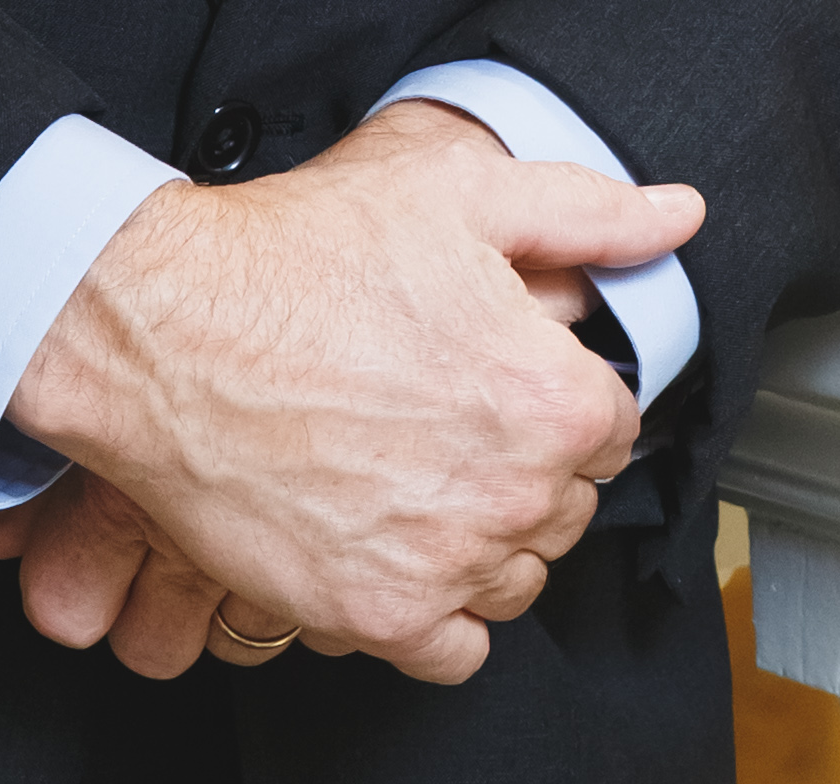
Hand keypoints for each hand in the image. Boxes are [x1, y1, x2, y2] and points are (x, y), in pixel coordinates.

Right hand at [0, 102, 700, 684]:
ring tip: (420, 466)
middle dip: (529, 458)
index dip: (562, 387)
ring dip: (488, 532)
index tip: (509, 368)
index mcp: (545, 395)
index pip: (614, 423)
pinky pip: (455, 650)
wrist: (165, 330)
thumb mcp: (457, 189)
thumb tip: (674, 216)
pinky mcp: (372, 614)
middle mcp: (508, 493)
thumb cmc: (297, 255)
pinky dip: (440, 608)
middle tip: (452, 406)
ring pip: (517, 576)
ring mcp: (441, 564)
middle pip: (568, 502)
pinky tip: (401, 540)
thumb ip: (588, 210)